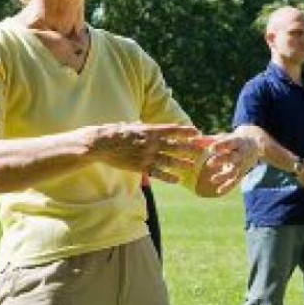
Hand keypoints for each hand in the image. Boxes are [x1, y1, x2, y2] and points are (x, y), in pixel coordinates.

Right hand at [88, 123, 202, 183]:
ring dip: (182, 163)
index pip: (172, 130)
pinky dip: (168, 176)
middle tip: (202, 150)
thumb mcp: (130, 125)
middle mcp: (150, 142)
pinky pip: (157, 172)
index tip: (197, 132)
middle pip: (175, 145)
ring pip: (169, 160)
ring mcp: (146, 155)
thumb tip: (145, 124)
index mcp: (149, 130)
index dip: (186, 131)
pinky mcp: (139, 166)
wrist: (101, 144)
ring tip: (192, 166)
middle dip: (190, 148)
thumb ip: (141, 127)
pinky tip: (177, 180)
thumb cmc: (114, 133)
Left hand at [196, 134, 258, 194]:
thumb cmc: (232, 141)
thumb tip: (189, 140)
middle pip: (232, 157)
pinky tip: (218, 191)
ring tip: (212, 180)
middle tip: (209, 163)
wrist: (255, 145)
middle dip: (222, 160)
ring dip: (224, 176)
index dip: (221, 145)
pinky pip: (235, 181)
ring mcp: (242, 165)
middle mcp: (241, 154)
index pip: (229, 142)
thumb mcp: (223, 138)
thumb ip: (206, 140)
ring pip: (234, 171)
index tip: (211, 148)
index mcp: (237, 141)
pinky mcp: (241, 174)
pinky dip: (227, 187)